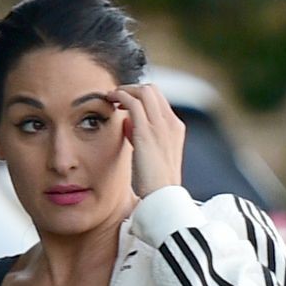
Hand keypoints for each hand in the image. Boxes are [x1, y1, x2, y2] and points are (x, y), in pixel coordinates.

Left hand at [112, 83, 185, 198]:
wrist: (163, 197)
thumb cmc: (156, 182)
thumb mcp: (153, 155)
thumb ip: (142, 135)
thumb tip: (127, 122)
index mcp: (176, 129)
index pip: (159, 100)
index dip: (141, 96)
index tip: (127, 102)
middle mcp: (171, 123)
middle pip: (152, 90)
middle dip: (133, 88)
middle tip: (117, 95)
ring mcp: (160, 126)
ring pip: (143, 91)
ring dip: (125, 89)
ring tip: (111, 95)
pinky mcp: (146, 131)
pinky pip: (133, 101)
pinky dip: (120, 95)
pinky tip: (110, 99)